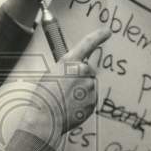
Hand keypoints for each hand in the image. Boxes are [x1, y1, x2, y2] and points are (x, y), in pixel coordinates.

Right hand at [21, 28, 111, 142]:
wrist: (44, 118)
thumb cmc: (43, 98)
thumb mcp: (50, 74)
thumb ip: (66, 69)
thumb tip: (73, 72)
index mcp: (69, 62)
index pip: (88, 43)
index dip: (99, 36)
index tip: (107, 32)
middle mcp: (82, 71)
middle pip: (87, 71)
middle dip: (80, 78)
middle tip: (65, 89)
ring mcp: (89, 87)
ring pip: (88, 86)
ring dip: (80, 91)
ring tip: (65, 99)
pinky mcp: (93, 101)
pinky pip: (89, 99)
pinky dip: (82, 103)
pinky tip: (70, 106)